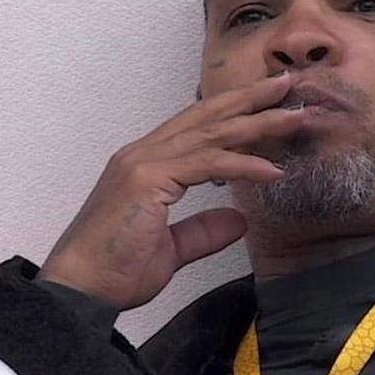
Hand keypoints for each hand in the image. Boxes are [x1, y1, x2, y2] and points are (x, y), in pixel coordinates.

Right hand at [38, 72, 303, 310]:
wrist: (78, 291)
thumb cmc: (115, 272)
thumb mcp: (171, 249)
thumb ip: (203, 230)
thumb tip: (239, 219)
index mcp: (146, 163)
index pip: (198, 126)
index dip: (234, 110)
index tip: (271, 103)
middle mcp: (143, 153)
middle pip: (208, 115)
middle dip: (251, 98)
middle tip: (290, 83)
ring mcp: (143, 163)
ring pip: (213, 133)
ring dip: (259, 123)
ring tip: (296, 116)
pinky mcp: (148, 180)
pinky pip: (208, 164)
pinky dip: (243, 164)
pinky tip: (272, 170)